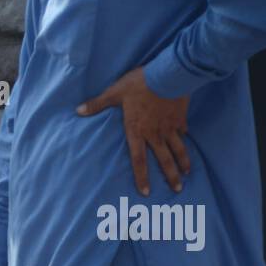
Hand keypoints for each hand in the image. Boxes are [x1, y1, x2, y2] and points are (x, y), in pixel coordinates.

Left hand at [77, 66, 191, 196]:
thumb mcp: (115, 92)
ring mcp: (170, 126)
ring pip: (178, 149)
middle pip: (164, 160)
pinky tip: (187, 141)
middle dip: (170, 176)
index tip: (146, 192)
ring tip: (187, 174)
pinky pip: (182, 131)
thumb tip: (78, 110)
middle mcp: (155, 134)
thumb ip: (98, 104)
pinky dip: (185, 138)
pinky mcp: (180, 117)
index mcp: (137, 131)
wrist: (168, 73)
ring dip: (183, 162)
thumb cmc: (139, 84)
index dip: (142, 177)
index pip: (138, 160)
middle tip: (177, 190)